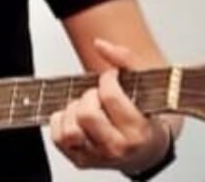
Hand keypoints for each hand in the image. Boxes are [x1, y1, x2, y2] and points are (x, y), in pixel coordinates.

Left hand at [49, 38, 169, 173]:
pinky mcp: (80, 160)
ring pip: (69, 129)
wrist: (146, 150)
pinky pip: (57, 137)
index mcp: (137, 131)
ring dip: (74, 112)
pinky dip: (61, 122)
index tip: (111, 78)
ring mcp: (96, 157)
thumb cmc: (146, 118)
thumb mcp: (147, 86)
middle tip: (99, 97)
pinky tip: (76, 118)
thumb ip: (126, 59)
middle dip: (90, 97)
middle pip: (86, 114)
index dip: (107, 80)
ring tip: (88, 109)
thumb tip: (100, 44)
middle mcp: (116, 148)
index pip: (110, 97)